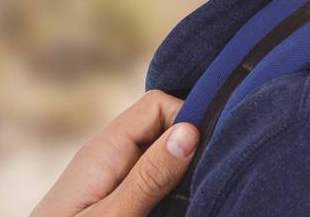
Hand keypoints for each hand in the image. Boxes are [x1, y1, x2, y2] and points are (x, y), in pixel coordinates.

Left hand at [31, 89, 198, 216]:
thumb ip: (150, 176)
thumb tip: (190, 130)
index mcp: (102, 150)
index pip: (157, 105)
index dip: (186, 120)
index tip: (206, 156)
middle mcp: (106, 156)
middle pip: (159, 127)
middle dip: (186, 146)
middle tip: (204, 179)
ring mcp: (107, 176)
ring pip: (157, 153)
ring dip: (179, 171)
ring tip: (193, 195)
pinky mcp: (110, 197)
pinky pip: (146, 176)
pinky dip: (166, 187)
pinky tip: (176, 205)